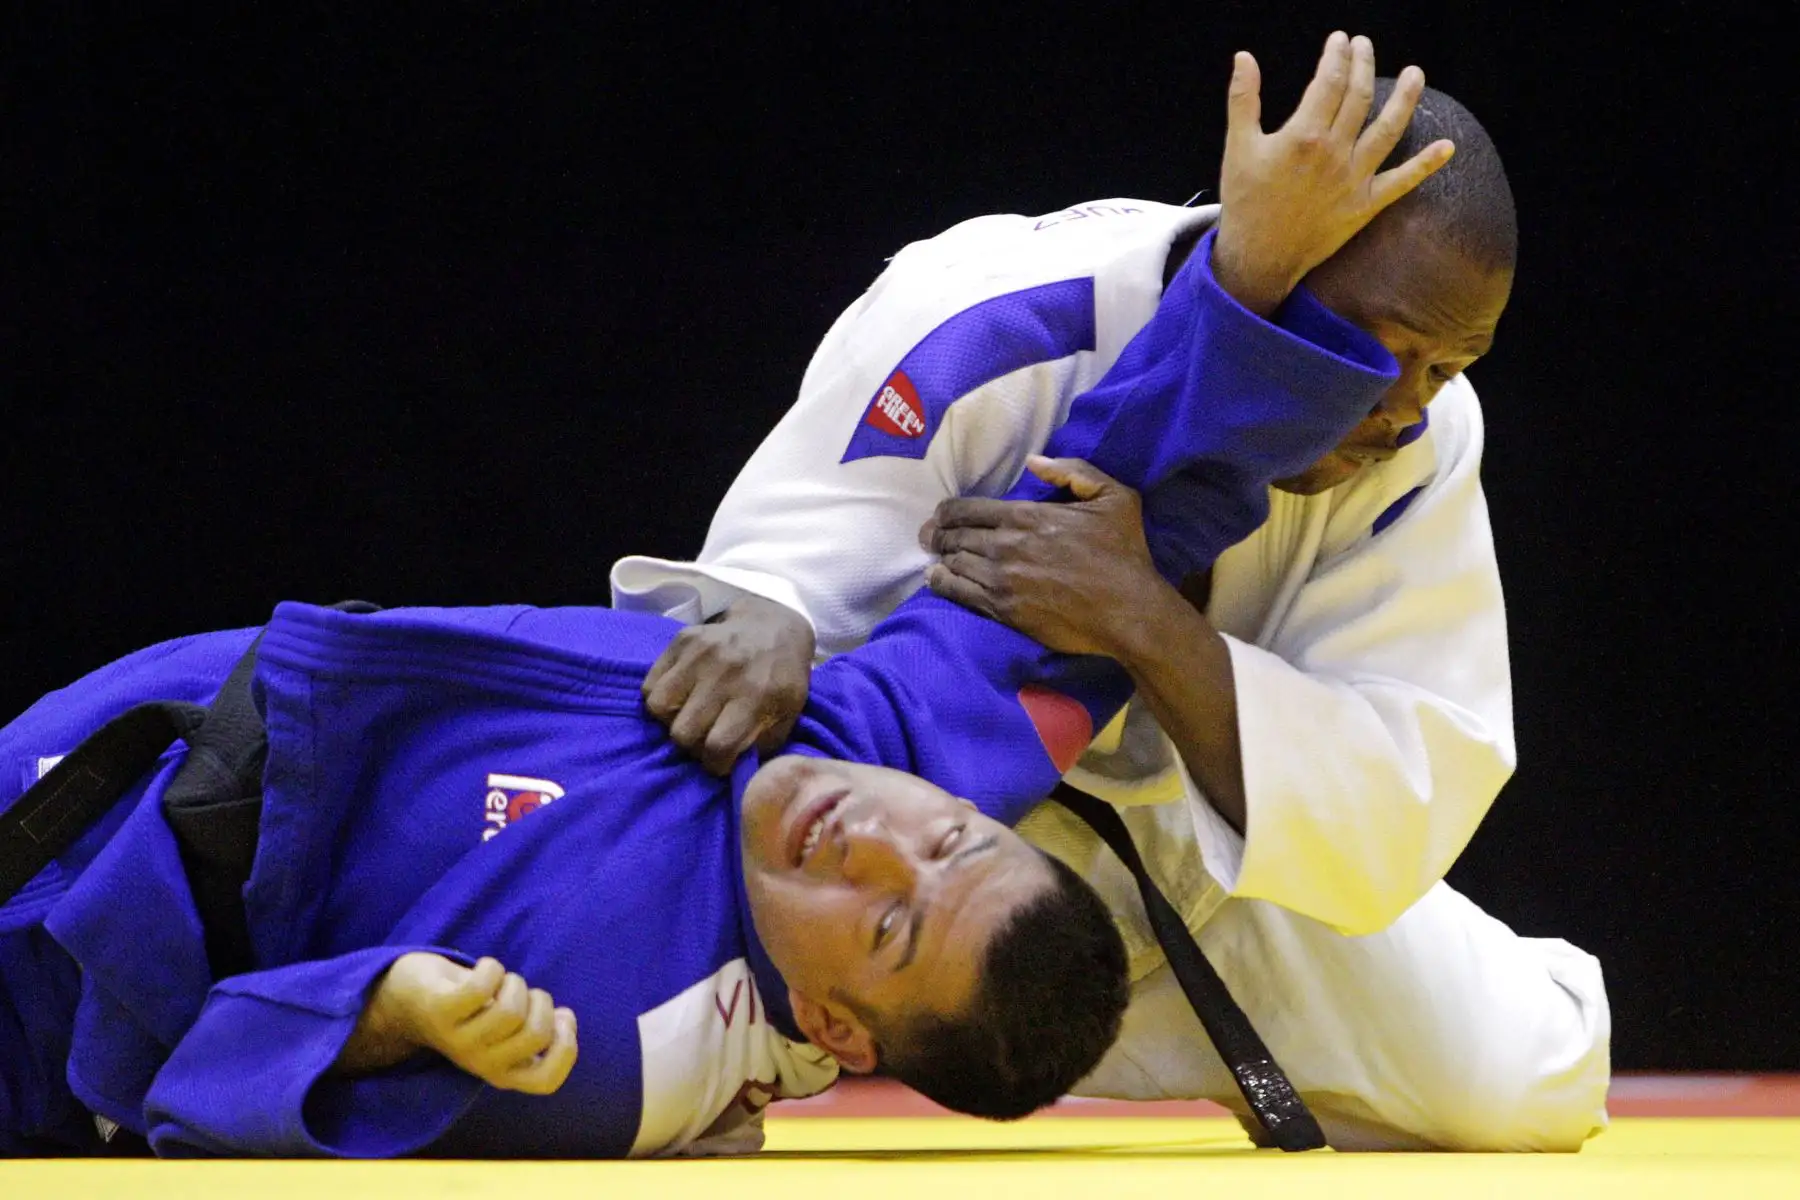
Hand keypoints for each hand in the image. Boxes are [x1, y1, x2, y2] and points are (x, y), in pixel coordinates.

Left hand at [337, 954, 578, 1095]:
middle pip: (536, 1034)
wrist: (404, 999)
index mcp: (501, 1071)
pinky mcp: (439, 1010)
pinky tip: (483, 968)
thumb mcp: (502, 1030)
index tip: (562, 1017)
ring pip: (510, 1010)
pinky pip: (480, 988)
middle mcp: (480, 1063)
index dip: (566, 1046)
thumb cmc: (467, 1009)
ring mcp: (458, 1039)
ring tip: (502, 981)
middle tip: (525, 992)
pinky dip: (491, 968)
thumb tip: (564, 1020)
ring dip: (515, 983)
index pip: (546, 1081)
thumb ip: (532, 1032)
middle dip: (542, 1001)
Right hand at [642, 593, 815, 774]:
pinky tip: (681, 697)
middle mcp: (726, 673)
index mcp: (757, 695)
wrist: (775, 626)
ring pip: (658, 708)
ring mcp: (701, 654)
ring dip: (671, 721)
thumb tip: (733, 772)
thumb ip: (761, 746)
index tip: (720, 760)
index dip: (715, 764)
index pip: (717, 747)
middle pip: (682, 733)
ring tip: (690, 716)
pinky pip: (650, 684)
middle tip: (704, 738)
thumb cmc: (781, 679)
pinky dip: (660, 697)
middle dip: (692, 746)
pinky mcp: (682, 640)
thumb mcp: (787, 715)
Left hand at [921, 456, 1165, 657]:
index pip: (967, 509)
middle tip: (929, 535)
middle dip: (937, 534)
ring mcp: (1002, 581)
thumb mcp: (1114, 496)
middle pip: (954, 536)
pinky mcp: (1004, 611)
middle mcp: (1006, 546)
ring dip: (940, 558)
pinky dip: (943, 584)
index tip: (941, 515)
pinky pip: (961, 594)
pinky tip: (937, 580)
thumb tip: (1034, 461)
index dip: (947, 511)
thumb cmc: (1124, 554)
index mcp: (1027, 516)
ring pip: (954, 563)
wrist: (1129, 611)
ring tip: (934, 557)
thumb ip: (1072, 471)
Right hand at [1211, 32, 1453, 315]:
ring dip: (1406, 99)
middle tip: (1365, 45)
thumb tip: (1244, 57)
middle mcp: (1334, 154)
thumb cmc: (1245, 201)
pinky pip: (1402, 182)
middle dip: (1363, 65)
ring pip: (1388, 130)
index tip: (1340, 41)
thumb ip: (1243, 98)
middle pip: (1359, 98)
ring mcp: (1354, 180)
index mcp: (1303, 136)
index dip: (1337, 56)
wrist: (1258, 257)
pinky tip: (1448, 147)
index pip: (1329, 82)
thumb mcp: (1237, 147)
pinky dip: (1426, 165)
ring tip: (1416, 73)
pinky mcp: (1365, 206)